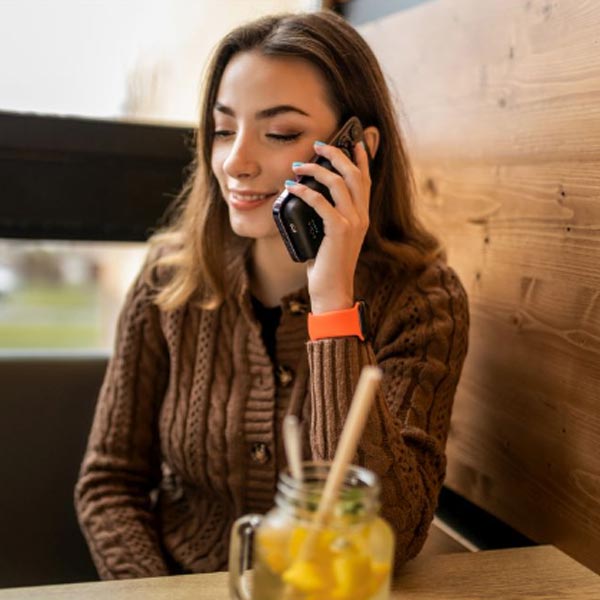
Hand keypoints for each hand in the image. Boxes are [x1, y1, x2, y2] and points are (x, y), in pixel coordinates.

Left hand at [286, 140, 371, 313]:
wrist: (332, 291)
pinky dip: (305, 191)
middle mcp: (361, 217)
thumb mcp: (330, 237)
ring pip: (338, 183)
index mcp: (362, 217)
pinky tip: (292, 188)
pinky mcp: (339, 231)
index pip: (365, 180)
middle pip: (353, 174)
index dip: (361, 158)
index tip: (354, 141)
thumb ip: (328, 218)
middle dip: (336, 154)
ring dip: (316, 169)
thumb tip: (307, 198)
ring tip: (298, 165)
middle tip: (319, 145)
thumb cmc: (327, 265)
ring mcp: (353, 223)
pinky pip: (322, 202)